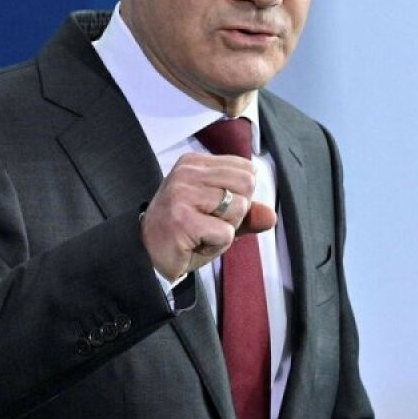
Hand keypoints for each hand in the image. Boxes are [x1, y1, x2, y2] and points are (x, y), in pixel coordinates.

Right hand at [141, 152, 277, 280]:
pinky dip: (217, 246)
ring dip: (226, 230)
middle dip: (237, 212)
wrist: (146, 254)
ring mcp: (182, 194)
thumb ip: (247, 213)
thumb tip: (271, 215)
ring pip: (238, 208)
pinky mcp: (182, 219)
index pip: (246, 169)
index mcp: (195, 163)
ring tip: (201, 234)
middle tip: (209, 224)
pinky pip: (226, 233)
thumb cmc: (183, 233)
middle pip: (247, 184)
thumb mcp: (219, 218)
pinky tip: (195, 244)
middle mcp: (187, 172)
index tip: (213, 209)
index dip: (240, 196)